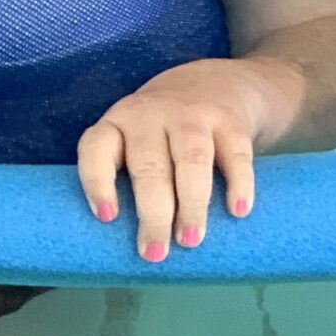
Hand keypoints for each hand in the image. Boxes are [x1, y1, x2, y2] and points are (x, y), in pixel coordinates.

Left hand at [77, 58, 294, 262]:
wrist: (214, 82)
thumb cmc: (160, 133)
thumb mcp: (133, 141)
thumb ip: (129, 181)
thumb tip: (126, 251)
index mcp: (118, 124)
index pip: (97, 147)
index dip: (98, 182)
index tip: (108, 218)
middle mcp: (150, 115)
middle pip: (149, 165)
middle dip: (152, 212)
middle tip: (154, 253)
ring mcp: (192, 114)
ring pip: (191, 159)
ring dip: (191, 203)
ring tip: (190, 240)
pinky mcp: (230, 122)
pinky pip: (235, 154)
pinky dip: (238, 183)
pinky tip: (238, 211)